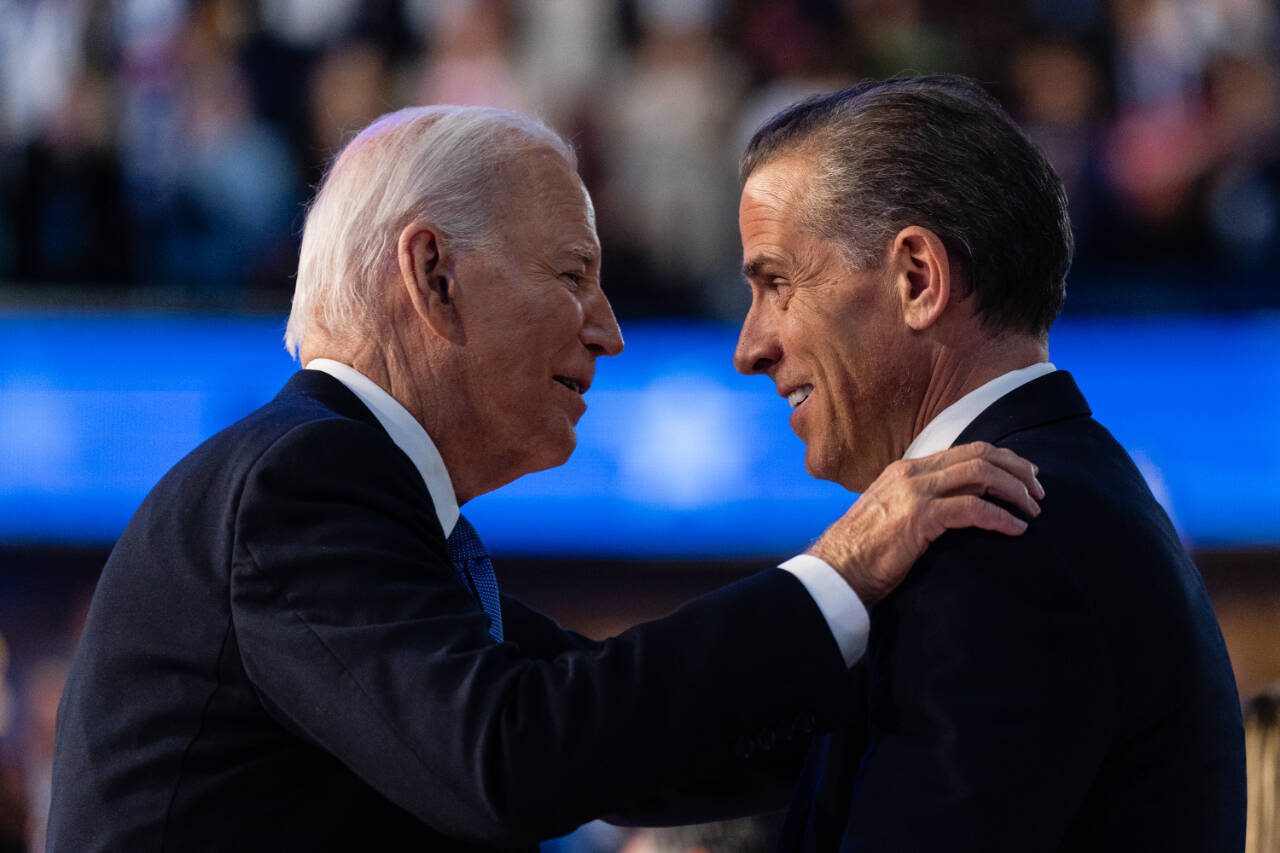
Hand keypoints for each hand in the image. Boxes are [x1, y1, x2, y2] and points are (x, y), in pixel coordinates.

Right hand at [809, 442, 1043, 605]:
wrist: (836, 570)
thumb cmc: (863, 552)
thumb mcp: (892, 515)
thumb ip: (920, 503)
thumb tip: (955, 508)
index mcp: (906, 469)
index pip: (965, 451)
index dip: (1002, 460)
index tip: (1025, 477)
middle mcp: (912, 473)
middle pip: (979, 455)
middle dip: (1016, 470)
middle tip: (1038, 493)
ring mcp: (914, 493)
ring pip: (980, 474)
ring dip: (1014, 491)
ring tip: (1032, 511)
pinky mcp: (919, 518)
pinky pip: (972, 509)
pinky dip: (1000, 517)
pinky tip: (1016, 529)